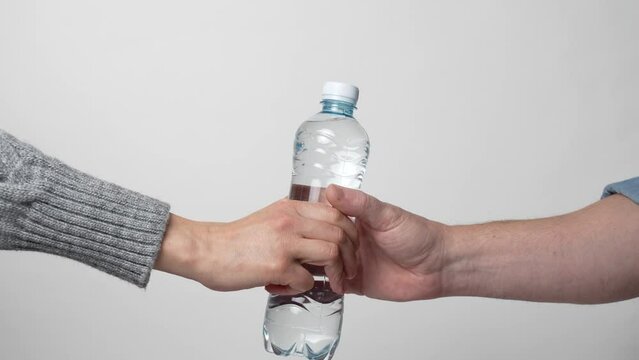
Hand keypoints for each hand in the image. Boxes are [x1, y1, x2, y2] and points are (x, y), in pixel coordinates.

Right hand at [154, 199, 357, 294]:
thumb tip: (316, 230)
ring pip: (330, 252)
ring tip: (330, 282)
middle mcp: (290, 221)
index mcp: (290, 208)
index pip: (336, 211)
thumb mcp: (270, 217)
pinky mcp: (277, 265)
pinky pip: (307, 279)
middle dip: (350, 254)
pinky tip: (290, 286)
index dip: (349, 230)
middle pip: (340, 231)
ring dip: (335, 272)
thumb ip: (293, 220)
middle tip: (348, 269)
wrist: (206, 250)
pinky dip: (303, 287)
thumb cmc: (235, 240)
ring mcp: (285, 242)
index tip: (350, 245)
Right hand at [326, 185, 447, 300]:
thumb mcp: (386, 214)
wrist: (437, 266)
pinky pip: (336, 283)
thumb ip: (358, 203)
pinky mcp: (357, 282)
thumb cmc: (418, 235)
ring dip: (325, 265)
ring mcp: (353, 261)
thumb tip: (332, 190)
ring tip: (330, 265)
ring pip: (325, 263)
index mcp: (354, 219)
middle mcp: (351, 239)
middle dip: (319, 246)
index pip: (324, 216)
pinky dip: (332, 283)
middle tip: (324, 248)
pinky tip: (336, 280)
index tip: (306, 222)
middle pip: (321, 241)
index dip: (315, 220)